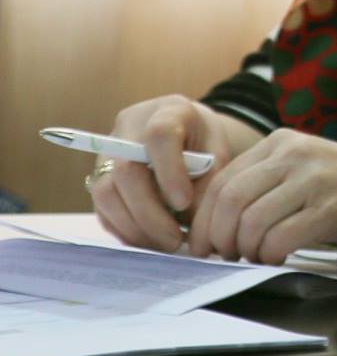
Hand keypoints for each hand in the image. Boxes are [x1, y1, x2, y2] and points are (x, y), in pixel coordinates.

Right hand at [91, 96, 257, 252]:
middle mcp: (130, 127)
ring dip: (134, 226)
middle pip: (125, 170)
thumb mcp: (218, 153)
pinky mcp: (98, 177)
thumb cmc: (206, 144)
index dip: (170, 171)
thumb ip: (209, 181)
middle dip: (149, 212)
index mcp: (168, 110)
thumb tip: (192, 223)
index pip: (160, 136)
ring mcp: (108, 151)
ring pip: (105, 193)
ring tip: (164, 245)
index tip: (184, 202)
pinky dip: (124, 229)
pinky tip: (149, 241)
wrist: (186, 133)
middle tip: (174, 240)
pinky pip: (101, 208)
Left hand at [187, 130, 336, 262]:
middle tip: (223, 257)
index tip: (203, 245)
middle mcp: (296, 154)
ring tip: (256, 257)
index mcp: (283, 141)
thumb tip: (218, 221)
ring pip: (252, 220)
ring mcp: (317, 178)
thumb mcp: (308, 169)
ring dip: (246, 249)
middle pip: (230, 199)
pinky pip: (282, 237)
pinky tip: (280, 258)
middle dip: (218, 237)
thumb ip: (268, 182)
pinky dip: (271, 256)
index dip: (204, 219)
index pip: (223, 180)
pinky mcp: (335, 206)